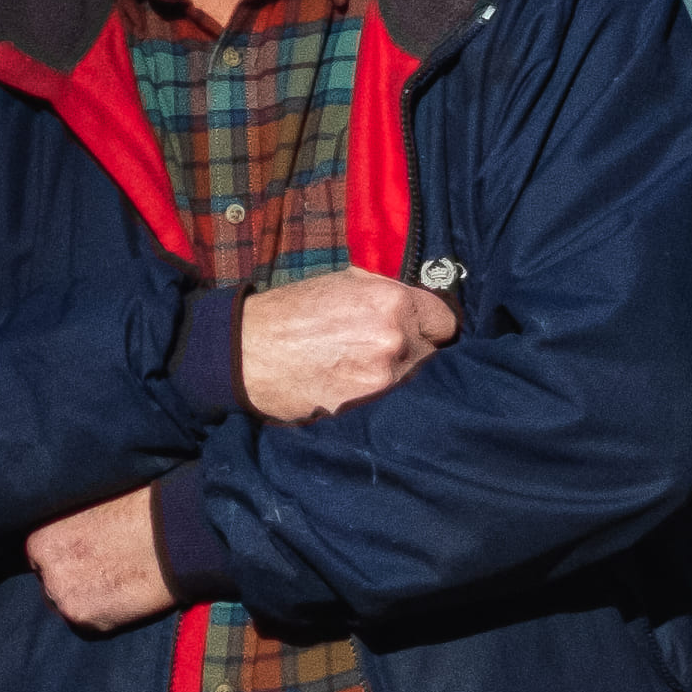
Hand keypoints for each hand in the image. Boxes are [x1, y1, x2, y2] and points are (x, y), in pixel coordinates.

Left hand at [26, 485, 173, 633]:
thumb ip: (68, 530)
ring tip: (117, 585)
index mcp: (40, 542)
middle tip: (103, 573)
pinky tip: (125, 598)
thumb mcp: (87, 511)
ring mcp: (64, 600)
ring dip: (87, 602)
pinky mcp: (87, 622)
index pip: (40, 561)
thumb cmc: (134, 514)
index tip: (82, 560)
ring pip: (69, 607)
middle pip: (51, 587)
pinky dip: (105, 617)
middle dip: (72, 583)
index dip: (63, 561)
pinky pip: (90, 625)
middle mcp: (45, 573)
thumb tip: (68, 540)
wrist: (170, 538)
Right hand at [241, 267, 460, 423]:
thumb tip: (416, 309)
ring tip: (364, 377)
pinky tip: (352, 393)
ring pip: (413, 385)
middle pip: (433, 357)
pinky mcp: (365, 409)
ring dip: (396, 383)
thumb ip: (386, 294)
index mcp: (392, 301)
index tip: (420, 335)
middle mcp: (394, 338)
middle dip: (413, 357)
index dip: (431, 328)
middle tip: (384, 358)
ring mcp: (381, 378)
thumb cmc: (291, 312)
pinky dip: (376, 403)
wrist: (246, 349)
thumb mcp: (343, 282)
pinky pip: (388, 407)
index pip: (445, 322)